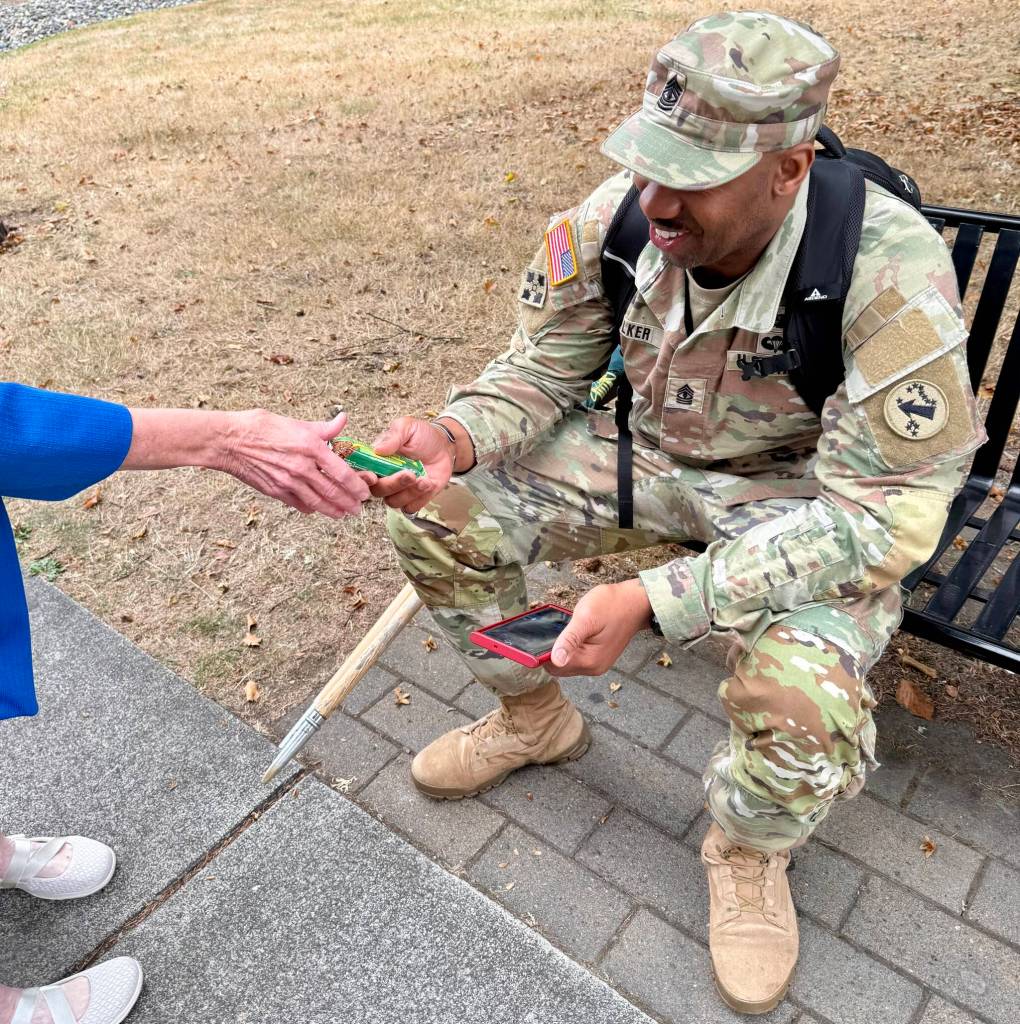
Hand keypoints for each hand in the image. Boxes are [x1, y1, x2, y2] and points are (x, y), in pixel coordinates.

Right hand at [220, 409, 371, 516]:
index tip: (364, 492)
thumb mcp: (295, 422)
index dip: (356, 485)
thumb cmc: (260, 426)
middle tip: (358, 509)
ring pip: (318, 502)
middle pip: (333, 491)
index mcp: (311, 447)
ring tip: (344, 514)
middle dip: (349, 503)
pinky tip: (317, 510)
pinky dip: (310, 508)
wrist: (229, 441)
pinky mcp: (276, 491)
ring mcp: (289, 482)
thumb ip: (323, 428)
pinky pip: (299, 504)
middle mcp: (302, 467)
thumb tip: (342, 419)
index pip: (341, 472)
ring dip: (334, 510)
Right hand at [369, 416, 453, 513]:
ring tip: (424, 479)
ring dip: (410, 492)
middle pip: (377, 491)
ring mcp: (398, 490)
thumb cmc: (422, 435)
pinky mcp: (413, 499)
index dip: (362, 478)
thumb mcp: (407, 427)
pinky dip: (420, 499)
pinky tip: (429, 484)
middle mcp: (384, 477)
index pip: (361, 474)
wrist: (444, 447)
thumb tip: (378, 449)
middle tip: (410, 474)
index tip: (373, 476)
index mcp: (376, 460)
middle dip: (393, 484)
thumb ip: (393, 436)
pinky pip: (410, 508)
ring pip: (393, 502)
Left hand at [546, 579, 652, 676]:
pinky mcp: (599, 656)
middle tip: (559, 627)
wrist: (636, 601)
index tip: (544, 634)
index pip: (554, 666)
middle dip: (553, 650)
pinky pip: (578, 656)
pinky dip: (572, 646)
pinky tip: (576, 631)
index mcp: (589, 661)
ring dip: (563, 647)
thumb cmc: (613, 605)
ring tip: (569, 627)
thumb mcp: (586, 618)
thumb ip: (569, 640)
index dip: (544, 652)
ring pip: (568, 661)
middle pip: (560, 666)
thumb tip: (555, 660)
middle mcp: (594, 667)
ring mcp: (598, 663)